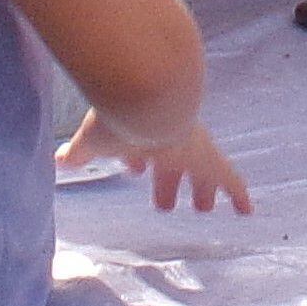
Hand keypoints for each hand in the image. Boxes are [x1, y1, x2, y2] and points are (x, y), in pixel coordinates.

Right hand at [63, 114, 253, 212]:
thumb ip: (77, 151)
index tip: (134, 170)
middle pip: (172, 164)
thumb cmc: (118, 115)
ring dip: (202, 190)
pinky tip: (248, 212)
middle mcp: (169, 137)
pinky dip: (239, 196)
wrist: (149, 94)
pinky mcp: (209, 159)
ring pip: (202, 172)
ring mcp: (192, 148)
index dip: (135, 161)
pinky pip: (231, 181)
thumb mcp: (93, 139)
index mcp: (140, 132)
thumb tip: (58, 159)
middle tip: (165, 204)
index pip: (141, 150)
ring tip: (203, 208)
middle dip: (168, 183)